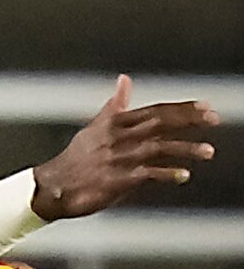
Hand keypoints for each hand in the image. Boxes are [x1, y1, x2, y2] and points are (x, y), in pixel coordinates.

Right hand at [33, 76, 216, 219]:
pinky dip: (166, 174)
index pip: (156, 110)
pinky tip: (183, 176)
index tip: (206, 107)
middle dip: (189, 120)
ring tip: (208, 151)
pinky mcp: (114, 180)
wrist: (52, 187)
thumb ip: (115, 106)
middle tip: (214, 120)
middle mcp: (119, 136)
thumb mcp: (95, 128)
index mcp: (116, 122)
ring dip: (185, 148)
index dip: (182, 108)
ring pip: (158, 147)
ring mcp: (117, 158)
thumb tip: (125, 80)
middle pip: (160, 123)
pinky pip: (146, 175)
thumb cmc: (75, 160)